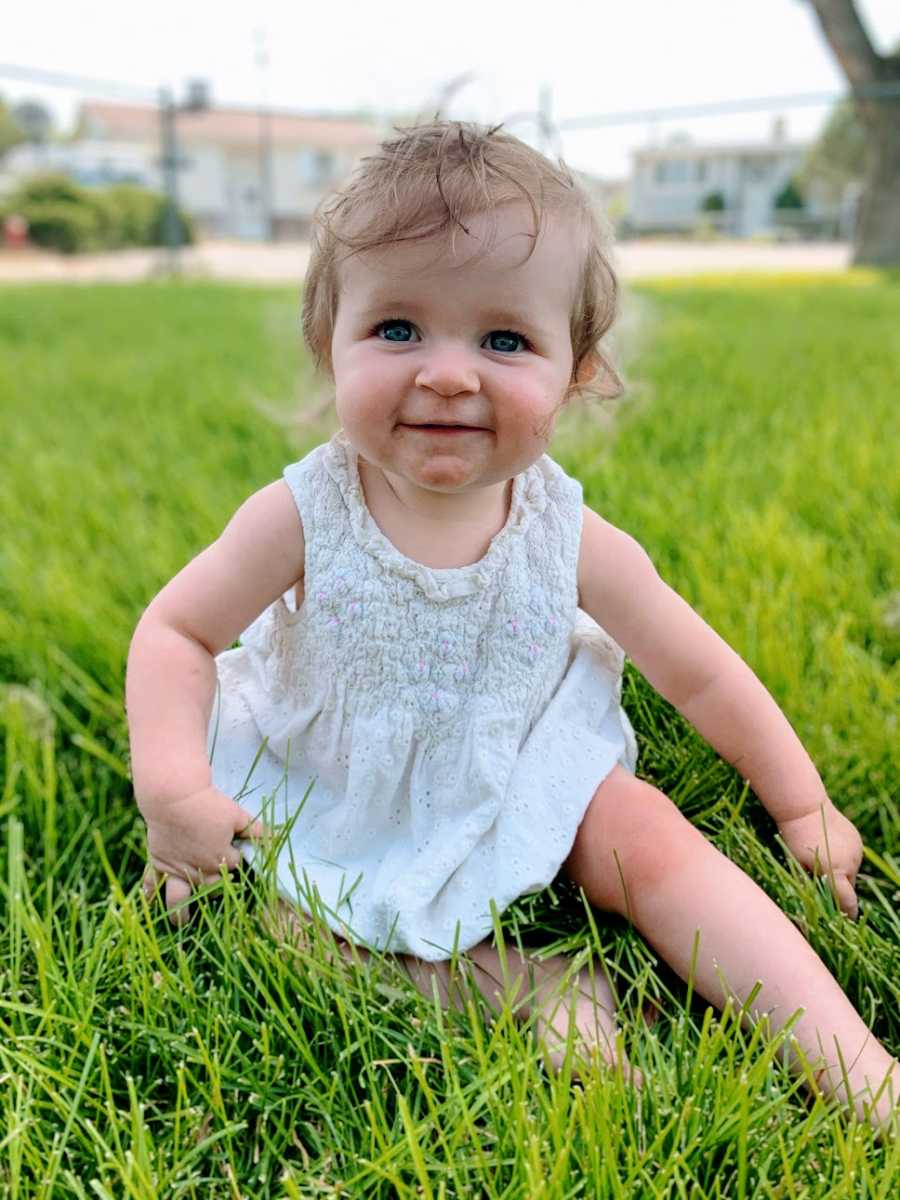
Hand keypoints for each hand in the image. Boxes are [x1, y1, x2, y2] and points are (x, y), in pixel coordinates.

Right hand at [141, 785, 269, 925]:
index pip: (235, 866)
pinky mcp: (158, 862)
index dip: (235, 856)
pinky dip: (150, 894)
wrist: (174, 798)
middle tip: (218, 881)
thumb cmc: (209, 805)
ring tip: (182, 923)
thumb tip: (275, 835)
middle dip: (217, 885)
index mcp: (221, 860)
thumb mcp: (236, 815)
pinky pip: (152, 883)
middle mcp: (199, 870)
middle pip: (211, 887)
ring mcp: (177, 870)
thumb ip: (254, 829)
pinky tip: (149, 904)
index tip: (233, 847)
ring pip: (180, 898)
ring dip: (181, 912)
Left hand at [777, 802, 862, 918]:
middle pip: (849, 887)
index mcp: (836, 871)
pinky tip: (827, 847)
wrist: (804, 806)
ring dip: (841, 873)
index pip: (848, 901)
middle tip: (822, 885)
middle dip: (839, 891)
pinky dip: (843, 858)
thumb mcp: (797, 864)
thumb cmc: (794, 838)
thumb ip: (808, 885)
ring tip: (821, 860)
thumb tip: (814, 903)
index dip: (847, 913)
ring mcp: (856, 850)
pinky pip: (852, 857)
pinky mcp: (857, 840)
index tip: (844, 920)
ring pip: (851, 872)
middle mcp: (851, 862)